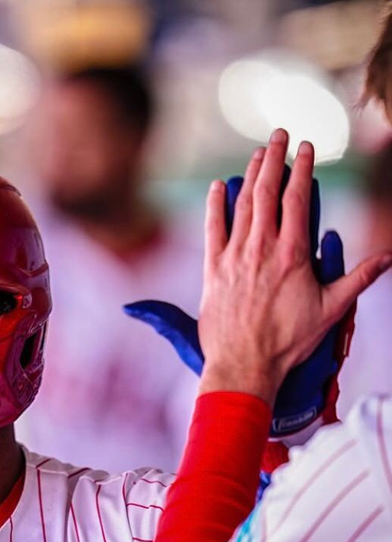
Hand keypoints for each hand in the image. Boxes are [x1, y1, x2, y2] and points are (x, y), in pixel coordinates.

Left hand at [198, 129, 391, 403]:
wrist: (244, 364)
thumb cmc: (288, 341)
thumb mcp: (331, 310)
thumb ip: (358, 279)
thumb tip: (388, 257)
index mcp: (293, 254)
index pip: (297, 199)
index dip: (301, 168)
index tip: (305, 146)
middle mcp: (261, 249)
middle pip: (266, 192)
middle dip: (273, 159)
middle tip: (278, 134)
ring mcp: (234, 257)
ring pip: (241, 206)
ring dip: (249, 175)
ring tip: (257, 153)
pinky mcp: (212, 270)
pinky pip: (211, 229)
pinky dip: (214, 205)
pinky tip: (219, 186)